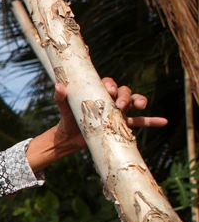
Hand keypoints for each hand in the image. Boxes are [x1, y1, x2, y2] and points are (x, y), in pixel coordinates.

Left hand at [53, 77, 167, 152]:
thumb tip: (59, 86)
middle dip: (125, 96)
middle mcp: (110, 99)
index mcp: (98, 91)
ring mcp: (118, 112)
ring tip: (141, 105)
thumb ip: (61, 98)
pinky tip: (163, 121)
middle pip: (124, 92)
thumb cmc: (67, 119)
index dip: (111, 85)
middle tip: (120, 105)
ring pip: (133, 103)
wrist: (70, 137)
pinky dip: (151, 121)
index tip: (109, 90)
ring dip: (139, 101)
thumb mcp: (63, 108)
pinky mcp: (122, 124)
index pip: (108, 84)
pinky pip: (139, 122)